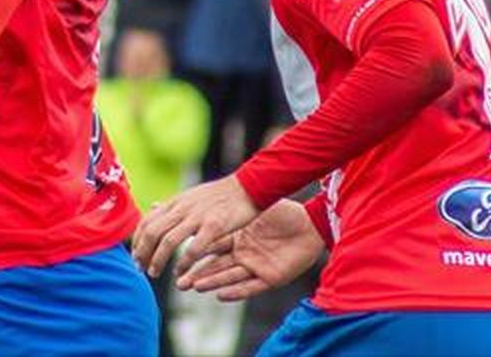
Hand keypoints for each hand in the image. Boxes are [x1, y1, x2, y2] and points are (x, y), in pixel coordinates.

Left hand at [130, 175, 257, 277]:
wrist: (249, 187)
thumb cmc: (220, 195)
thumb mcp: (191, 195)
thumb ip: (172, 206)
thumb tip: (153, 208)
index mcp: (176, 202)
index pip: (147, 221)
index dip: (137, 241)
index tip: (135, 256)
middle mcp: (182, 208)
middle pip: (153, 232)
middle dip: (142, 252)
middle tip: (140, 268)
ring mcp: (197, 216)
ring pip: (168, 241)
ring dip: (158, 260)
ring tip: (154, 273)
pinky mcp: (214, 225)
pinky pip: (193, 248)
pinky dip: (183, 263)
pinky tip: (180, 272)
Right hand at [179, 199, 324, 300]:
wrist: (313, 223)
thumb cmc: (286, 213)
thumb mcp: (256, 208)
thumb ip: (230, 208)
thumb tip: (212, 195)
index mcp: (239, 239)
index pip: (211, 248)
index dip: (193, 254)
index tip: (177, 257)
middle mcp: (244, 256)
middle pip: (216, 267)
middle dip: (197, 274)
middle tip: (177, 282)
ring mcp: (256, 267)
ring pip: (229, 277)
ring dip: (211, 283)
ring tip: (193, 286)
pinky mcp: (271, 278)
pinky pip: (250, 286)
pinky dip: (236, 292)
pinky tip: (221, 295)